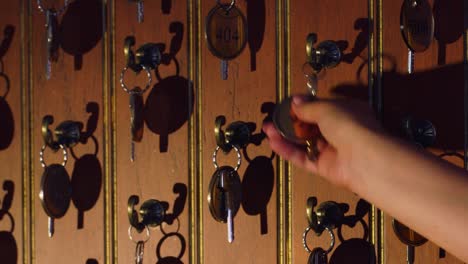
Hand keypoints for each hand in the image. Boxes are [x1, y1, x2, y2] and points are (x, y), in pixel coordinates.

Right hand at [263, 95, 382, 187]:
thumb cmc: (348, 124)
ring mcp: (331, 150)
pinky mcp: (323, 167)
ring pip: (304, 142)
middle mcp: (339, 131)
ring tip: (267, 129)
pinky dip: (288, 150)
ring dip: (286, 135)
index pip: (321, 108)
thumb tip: (294, 100)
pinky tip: (273, 143)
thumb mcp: (326, 109)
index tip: (286, 105)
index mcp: (346, 112)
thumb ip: (308, 107)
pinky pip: (303, 157)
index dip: (303, 107)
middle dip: (291, 121)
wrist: (364, 159)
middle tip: (272, 118)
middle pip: (310, 126)